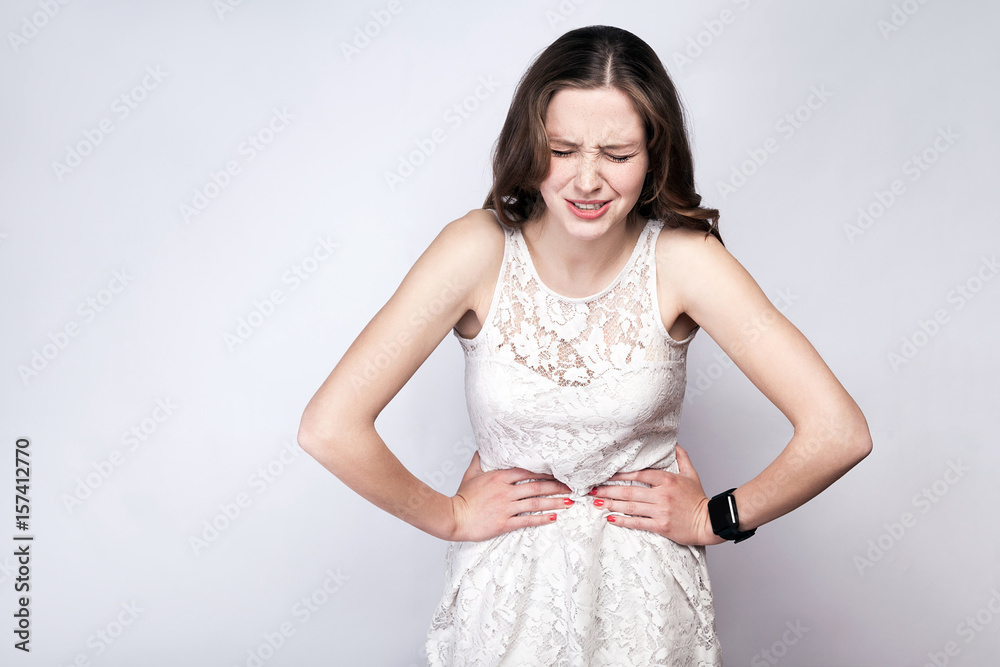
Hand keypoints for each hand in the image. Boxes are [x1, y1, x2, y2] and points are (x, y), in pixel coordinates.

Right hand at [448, 451, 573, 541]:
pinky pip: (528, 520)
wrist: (454, 517)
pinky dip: (542, 519)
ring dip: (554, 502)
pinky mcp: (505, 523)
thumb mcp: (470, 474)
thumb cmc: (461, 497)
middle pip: (537, 487)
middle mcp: (506, 491)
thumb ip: (479, 460)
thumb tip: (482, 448)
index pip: (527, 472)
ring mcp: (506, 507)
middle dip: (556, 487)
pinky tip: (553, 518)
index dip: (544, 472)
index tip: (557, 473)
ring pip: (536, 503)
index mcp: (499, 477)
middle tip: (571, 486)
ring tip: (569, 502)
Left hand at [589, 445, 724, 545]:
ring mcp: (661, 511)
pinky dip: (622, 520)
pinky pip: (637, 522)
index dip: (621, 474)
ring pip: (630, 506)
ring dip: (611, 503)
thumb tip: (674, 443)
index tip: (607, 474)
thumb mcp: (691, 474)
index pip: (639, 474)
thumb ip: (681, 457)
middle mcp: (662, 495)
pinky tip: (610, 518)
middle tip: (592, 489)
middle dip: (608, 489)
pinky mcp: (661, 526)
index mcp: (667, 480)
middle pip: (629, 490)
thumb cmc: (699, 499)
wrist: (709, 522)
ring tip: (596, 501)